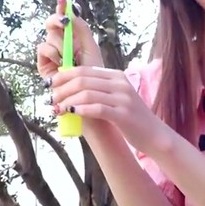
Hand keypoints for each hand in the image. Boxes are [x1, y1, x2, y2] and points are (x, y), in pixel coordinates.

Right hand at [36, 0, 102, 78]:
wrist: (87, 91)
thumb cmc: (92, 72)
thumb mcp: (91, 48)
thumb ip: (82, 30)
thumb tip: (72, 13)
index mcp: (73, 38)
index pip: (66, 19)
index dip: (62, 8)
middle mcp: (61, 43)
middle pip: (52, 23)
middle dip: (57, 18)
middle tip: (65, 22)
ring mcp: (51, 53)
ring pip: (50, 36)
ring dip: (60, 43)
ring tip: (69, 56)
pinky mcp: (44, 63)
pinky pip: (43, 48)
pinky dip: (52, 52)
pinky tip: (61, 61)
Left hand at [46, 66, 170, 154]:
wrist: (154, 135)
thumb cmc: (131, 119)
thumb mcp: (116, 98)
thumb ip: (98, 90)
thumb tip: (69, 88)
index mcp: (116, 76)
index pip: (84, 70)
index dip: (63, 76)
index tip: (50, 85)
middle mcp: (120, 83)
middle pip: (83, 80)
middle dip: (62, 89)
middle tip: (51, 99)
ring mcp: (123, 98)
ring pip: (87, 93)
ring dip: (68, 101)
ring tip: (58, 109)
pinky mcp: (123, 114)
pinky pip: (97, 108)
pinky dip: (81, 110)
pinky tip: (72, 113)